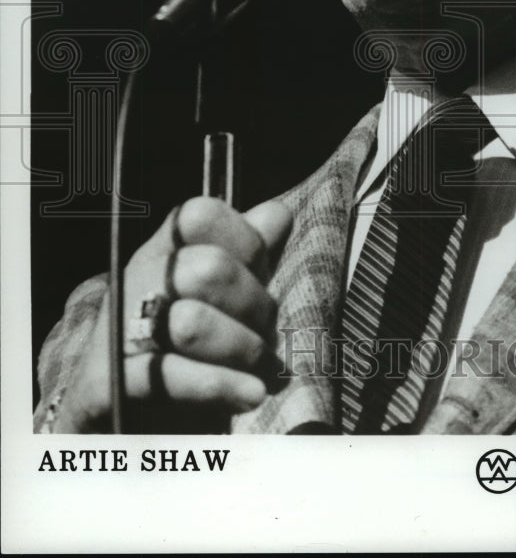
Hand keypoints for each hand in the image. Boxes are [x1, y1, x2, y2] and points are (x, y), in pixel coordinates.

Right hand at [54, 196, 291, 431]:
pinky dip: (221, 386)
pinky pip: (169, 378)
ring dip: (244, 351)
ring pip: (191, 323)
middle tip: (268, 335)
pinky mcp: (111, 385)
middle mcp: (136, 282)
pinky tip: (252, 394)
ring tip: (261, 371)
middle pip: (208, 269)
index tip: (263, 275)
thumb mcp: (226, 300)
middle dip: (256, 307)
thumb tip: (277, 214)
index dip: (247, 242)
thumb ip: (251, 257)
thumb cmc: (191, 353)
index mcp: (163, 252)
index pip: (201, 213)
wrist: (129, 427)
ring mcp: (119, 332)